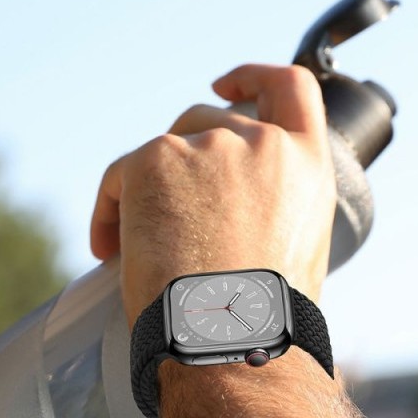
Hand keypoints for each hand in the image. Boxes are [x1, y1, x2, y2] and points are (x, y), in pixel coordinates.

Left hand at [89, 64, 335, 325]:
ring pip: (163, 150)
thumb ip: (277, 204)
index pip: (290, 87)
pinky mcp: (154, 161)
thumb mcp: (299, 248)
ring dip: (150, 190)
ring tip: (140, 249)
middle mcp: (262, 143)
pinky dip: (110, 211)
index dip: (254, 77)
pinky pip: (120, 177)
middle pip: (209, 121)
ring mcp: (208, 147)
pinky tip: (112, 251)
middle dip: (184, 161)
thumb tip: (238, 213)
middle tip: (170, 216)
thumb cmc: (262, 319)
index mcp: (307, 164)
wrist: (228, 340)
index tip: (226, 84)